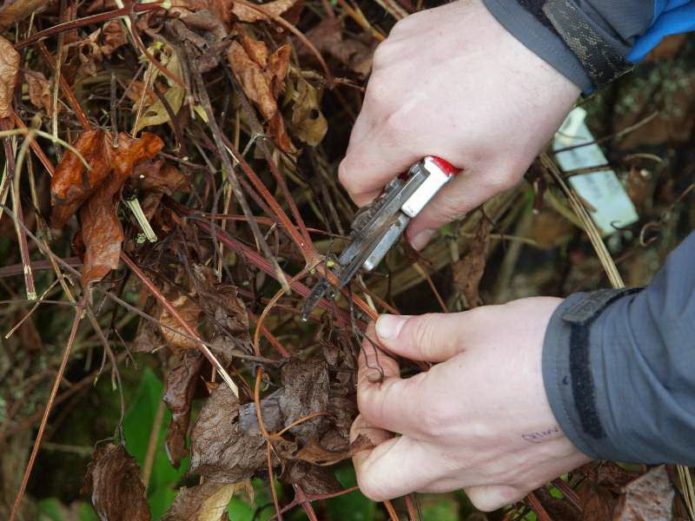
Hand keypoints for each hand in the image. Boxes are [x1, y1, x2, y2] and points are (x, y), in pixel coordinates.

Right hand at [339, 0, 579, 249]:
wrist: (547, 32)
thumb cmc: (527, 104)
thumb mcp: (494, 173)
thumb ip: (445, 209)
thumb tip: (414, 237)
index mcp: (401, 130)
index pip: (353, 177)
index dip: (369, 197)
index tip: (393, 197)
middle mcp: (384, 92)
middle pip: (359, 146)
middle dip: (385, 162)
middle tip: (427, 161)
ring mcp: (390, 60)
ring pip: (373, 111)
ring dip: (395, 125)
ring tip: (442, 119)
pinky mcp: (400, 37)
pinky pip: (387, 78)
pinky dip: (406, 91)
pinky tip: (443, 87)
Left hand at [350, 298, 590, 510]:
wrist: (611, 380)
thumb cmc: (540, 347)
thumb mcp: (472, 325)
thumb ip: (419, 334)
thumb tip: (383, 332)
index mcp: (430, 413)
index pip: (371, 406)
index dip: (370, 373)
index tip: (384, 350)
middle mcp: (449, 456)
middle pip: (377, 477)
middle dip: (369, 443)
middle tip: (386, 406)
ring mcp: (482, 476)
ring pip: (422, 485)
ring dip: (412, 453)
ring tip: (429, 413)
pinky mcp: (515, 484)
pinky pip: (473, 493)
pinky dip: (462, 471)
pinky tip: (474, 437)